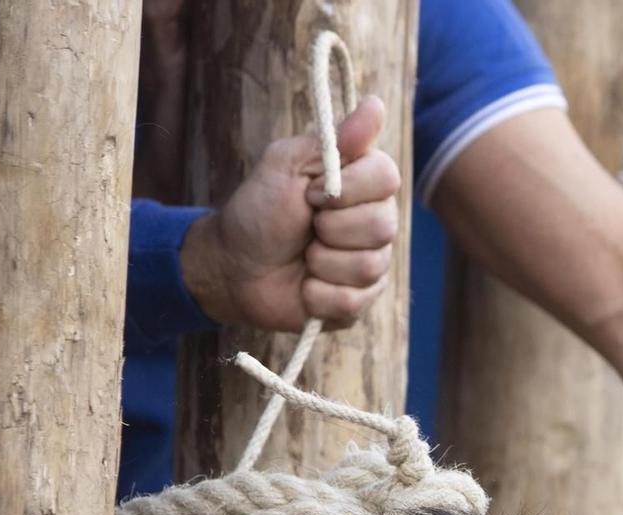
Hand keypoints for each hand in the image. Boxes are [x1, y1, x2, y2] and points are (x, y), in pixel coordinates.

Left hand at [180, 96, 401, 331]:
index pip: (388, 177)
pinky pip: (354, 301)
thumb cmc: (259, 211)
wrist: (235, 267)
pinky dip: (318, 294)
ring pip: (369, 266)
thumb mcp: (286, 164)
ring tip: (303, 257)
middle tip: (306, 226)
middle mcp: (375, 222)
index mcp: (363, 184)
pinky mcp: (358, 302)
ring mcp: (370, 265)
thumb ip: (333, 139)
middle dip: (330, 228)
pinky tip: (305, 287)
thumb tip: (376, 104)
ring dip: (321, 263)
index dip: (347, 188)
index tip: (311, 191)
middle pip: (383, 225)